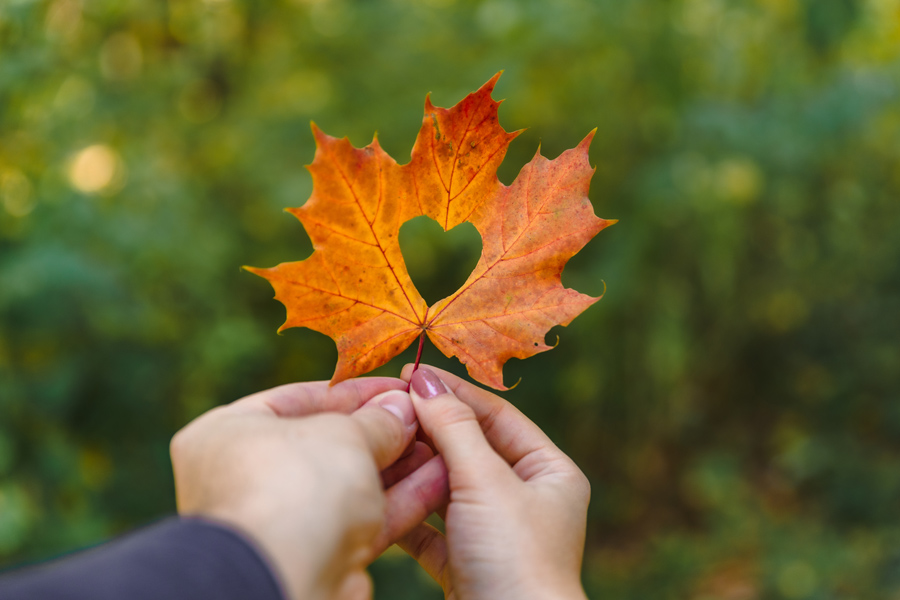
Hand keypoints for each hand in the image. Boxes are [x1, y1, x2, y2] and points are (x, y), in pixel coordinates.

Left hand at [170, 377, 448, 599]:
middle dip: (382, 430)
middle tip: (423, 414)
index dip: (354, 391)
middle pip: (328, 443)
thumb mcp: (341, 434)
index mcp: (229, 434)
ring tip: (442, 444)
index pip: (297, 398)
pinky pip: (364, 519)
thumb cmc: (294, 488)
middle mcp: (249, 477)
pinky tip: (440, 478)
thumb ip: (376, 420)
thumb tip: (400, 407)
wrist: (284, 580)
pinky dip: (401, 500)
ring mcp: (285, 520)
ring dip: (399, 465)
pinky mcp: (318, 556)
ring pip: (352, 484)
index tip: (398, 386)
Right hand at [400, 365, 590, 599]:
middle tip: (386, 406)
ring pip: (447, 487)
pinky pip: (432, 527)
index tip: (412, 373)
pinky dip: (407, 511)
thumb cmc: (515, 559)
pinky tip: (380, 494)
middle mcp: (526, 499)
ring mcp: (495, 532)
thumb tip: (424, 380)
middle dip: (429, 431)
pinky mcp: (466, 562)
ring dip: (414, 469)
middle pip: (470, 449)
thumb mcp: (486, 483)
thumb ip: (454, 429)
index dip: (455, 393)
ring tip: (377, 444)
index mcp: (550, 473)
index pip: (497, 416)